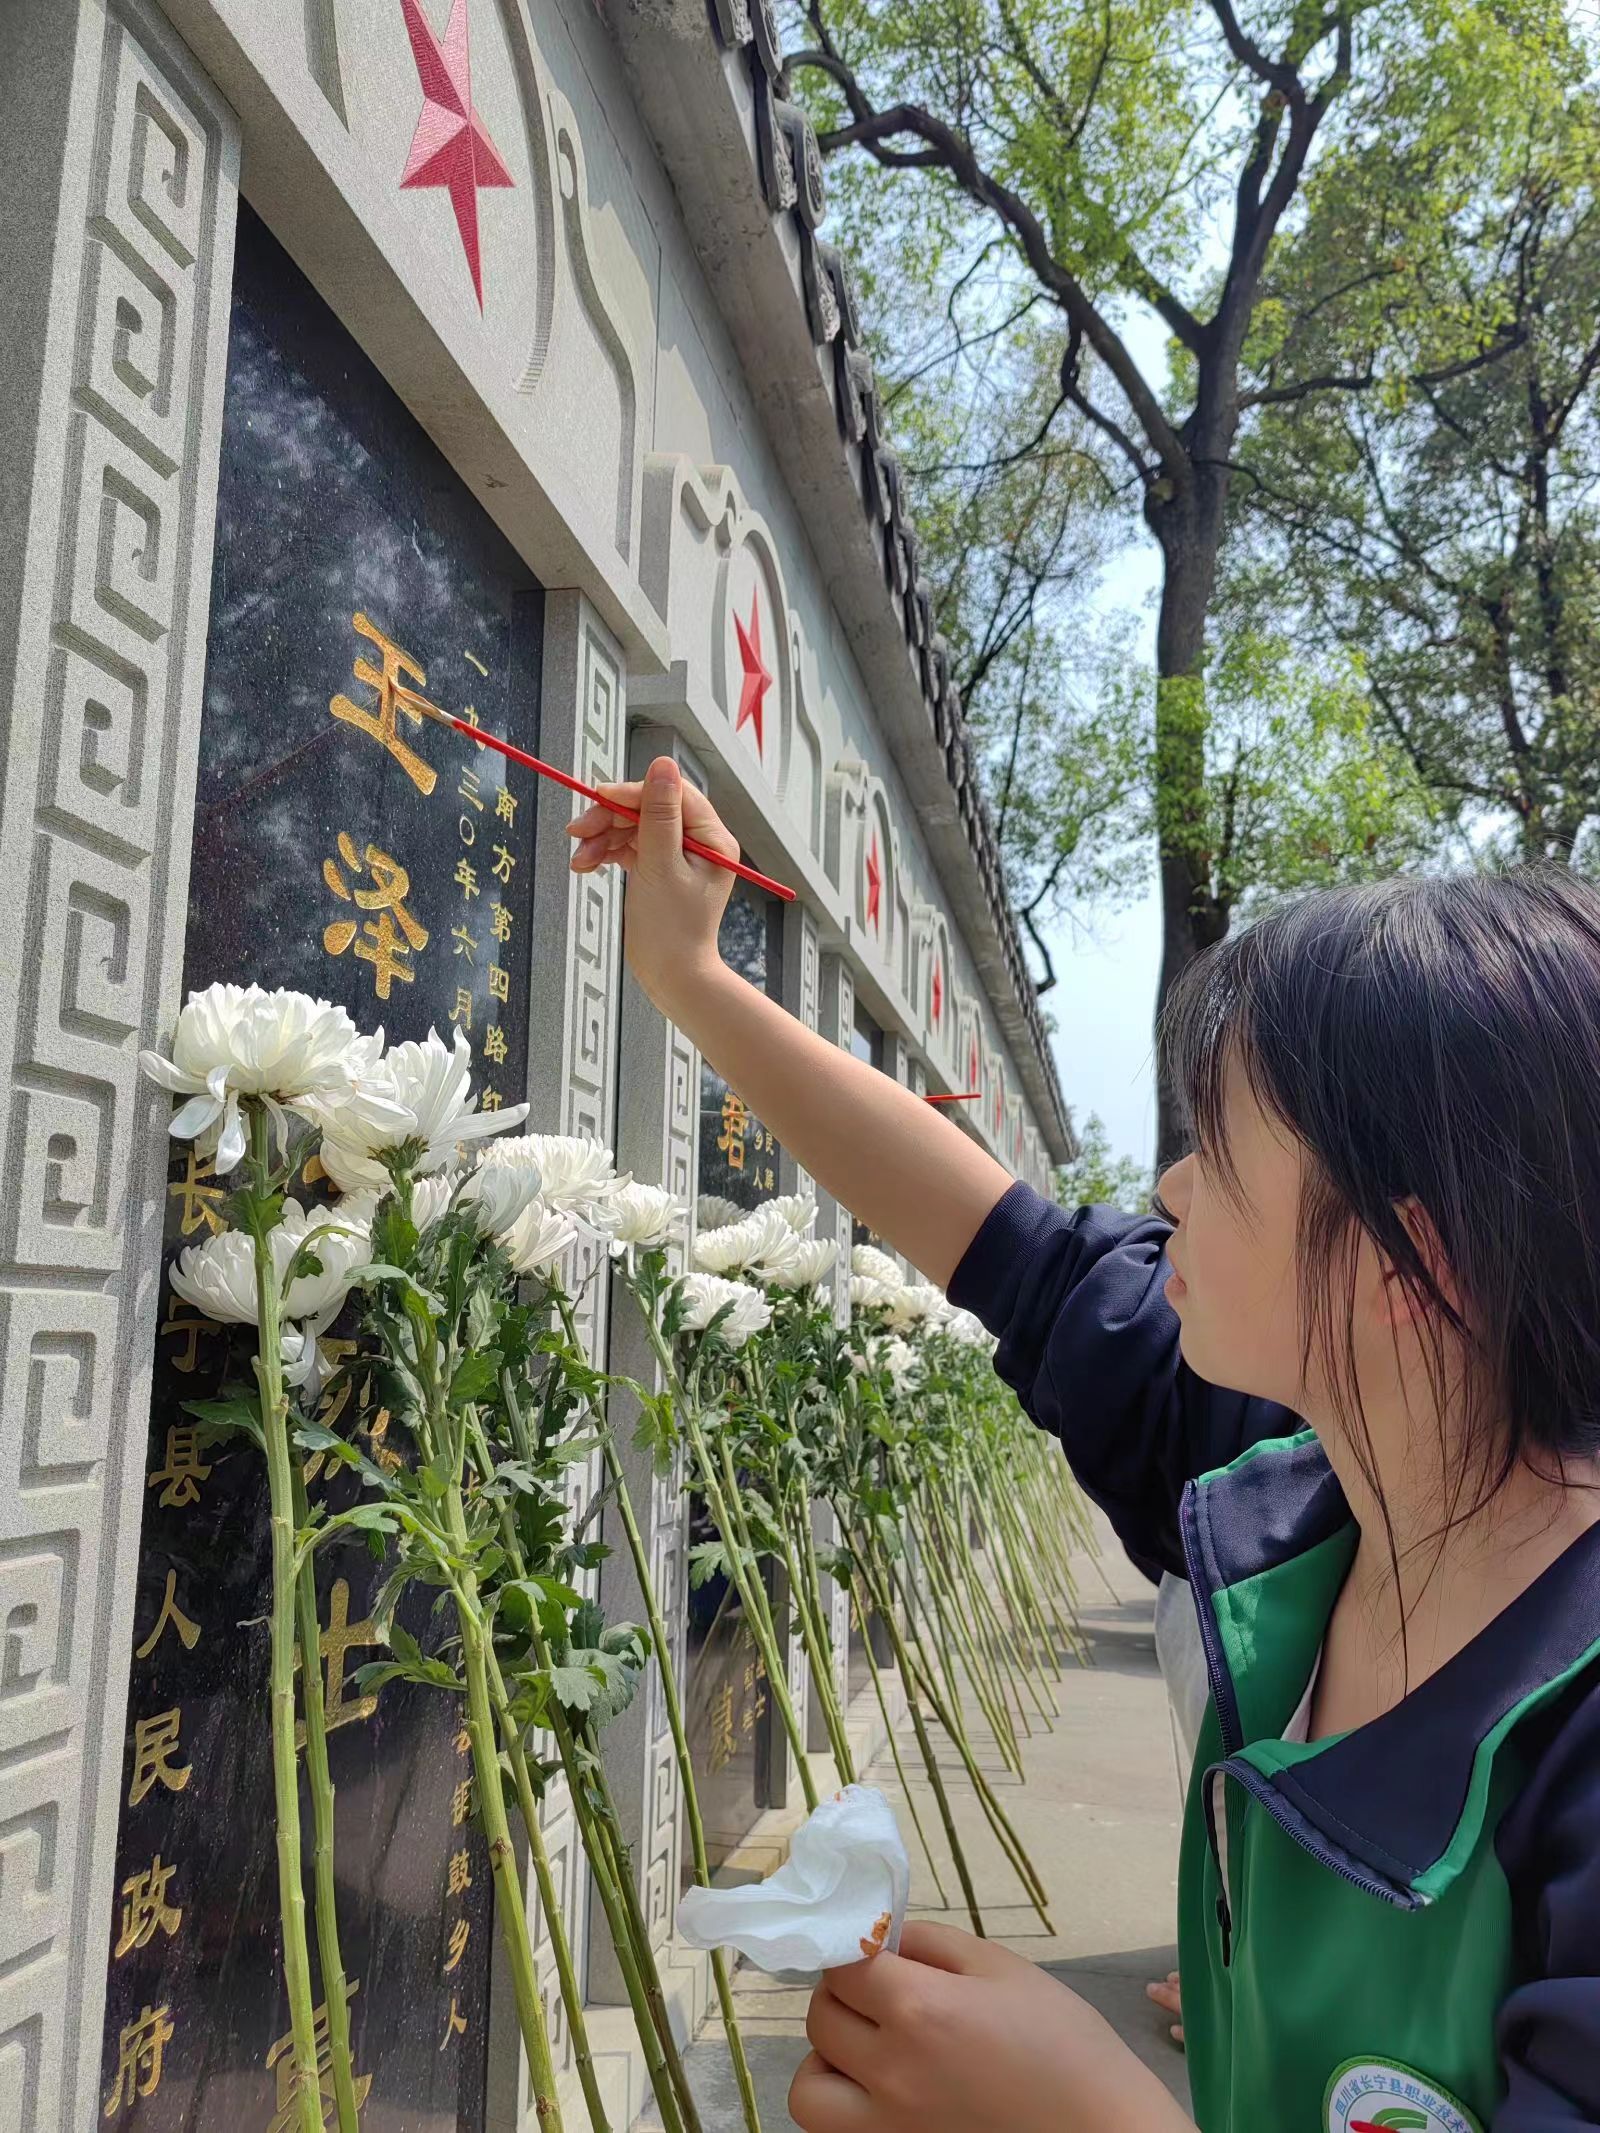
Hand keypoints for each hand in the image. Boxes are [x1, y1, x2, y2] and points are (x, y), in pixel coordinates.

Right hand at [566, 756, 737, 1018]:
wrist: (671, 977)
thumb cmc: (672, 929)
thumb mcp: (661, 866)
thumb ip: (658, 814)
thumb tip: (663, 763)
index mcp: (711, 838)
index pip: (671, 795)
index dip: (633, 792)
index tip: (599, 797)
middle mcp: (698, 843)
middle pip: (648, 809)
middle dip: (610, 818)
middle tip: (577, 832)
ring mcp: (676, 857)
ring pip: (633, 828)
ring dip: (602, 838)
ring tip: (579, 858)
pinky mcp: (658, 871)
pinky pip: (629, 848)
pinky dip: (606, 853)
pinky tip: (585, 864)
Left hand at [790, 1922, 1194, 2132]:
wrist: (1101, 2127)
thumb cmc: (1062, 2040)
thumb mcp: (1002, 1967)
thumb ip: (933, 1943)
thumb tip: (885, 1936)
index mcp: (918, 2010)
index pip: (842, 1965)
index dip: (854, 1948)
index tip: (875, 1950)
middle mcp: (891, 2071)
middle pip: (820, 2018)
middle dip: (841, 1994)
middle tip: (877, 1991)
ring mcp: (889, 2126)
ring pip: (809, 2090)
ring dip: (826, 2060)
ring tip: (866, 2049)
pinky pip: (836, 2131)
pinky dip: (842, 2106)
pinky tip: (878, 2089)